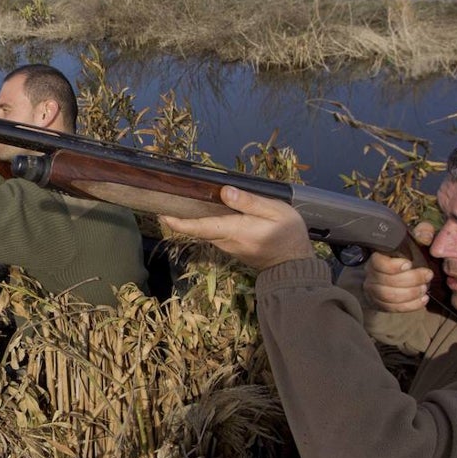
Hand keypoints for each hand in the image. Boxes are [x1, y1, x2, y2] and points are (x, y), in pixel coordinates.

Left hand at [160, 186, 315, 270]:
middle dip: (182, 216)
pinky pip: (215, 234)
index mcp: (234, 231)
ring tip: (182, 201)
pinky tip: (206, 210)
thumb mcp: (275, 211)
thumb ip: (249, 202)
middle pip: (198, 229)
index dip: (179, 221)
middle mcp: (226, 242)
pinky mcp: (233, 248)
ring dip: (193, 219)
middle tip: (167, 199)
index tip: (162, 214)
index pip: (199, 227)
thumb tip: (224, 192)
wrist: (295, 265)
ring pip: (206, 232)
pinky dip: (206, 224)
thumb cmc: (288, 235)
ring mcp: (228, 247)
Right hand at [363, 221, 435, 311]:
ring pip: (388, 296)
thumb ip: (423, 233)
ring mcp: (374, 290)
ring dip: (410, 294)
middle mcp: (372, 274)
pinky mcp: (380, 303)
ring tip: (424, 289)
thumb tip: (424, 235)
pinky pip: (391, 308)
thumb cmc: (411, 255)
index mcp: (378, 257)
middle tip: (427, 276)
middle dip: (410, 280)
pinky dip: (409, 306)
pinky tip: (422, 300)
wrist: (403, 273)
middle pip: (385, 281)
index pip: (378, 263)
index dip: (392, 266)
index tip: (409, 264)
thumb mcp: (418, 241)